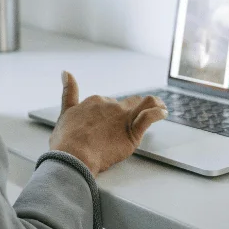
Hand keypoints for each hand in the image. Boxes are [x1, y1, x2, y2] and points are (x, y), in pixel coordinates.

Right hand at [49, 71, 167, 175]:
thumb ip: (68, 92)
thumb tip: (66, 72)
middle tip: (132, 121)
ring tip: (160, 107)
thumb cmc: (67, 140)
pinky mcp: (132, 131)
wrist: (74, 155)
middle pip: (125, 104)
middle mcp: (110, 106)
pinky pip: (150, 116)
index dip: (109, 114)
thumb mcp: (64, 113)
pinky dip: (159, 112)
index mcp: (94, 102)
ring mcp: (122, 117)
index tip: (109, 123)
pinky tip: (163, 113)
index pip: (107, 104)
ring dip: (153, 104)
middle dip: (129, 111)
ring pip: (142, 104)